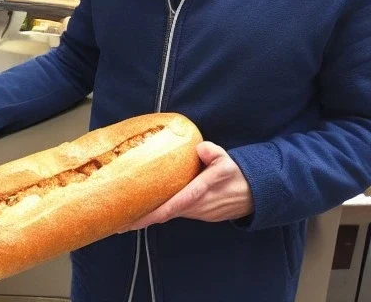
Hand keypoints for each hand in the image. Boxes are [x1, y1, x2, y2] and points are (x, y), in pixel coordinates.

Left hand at [121, 142, 253, 230]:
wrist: (253, 194)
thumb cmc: (237, 174)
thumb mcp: (227, 159)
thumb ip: (213, 152)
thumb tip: (199, 148)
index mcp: (200, 193)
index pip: (171, 206)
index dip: (151, 214)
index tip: (131, 220)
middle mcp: (195, 207)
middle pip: (163, 215)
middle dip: (141, 220)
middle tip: (116, 223)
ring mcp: (196, 212)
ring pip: (167, 215)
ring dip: (148, 217)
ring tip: (124, 216)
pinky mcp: (196, 212)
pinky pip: (174, 212)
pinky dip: (159, 213)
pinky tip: (146, 209)